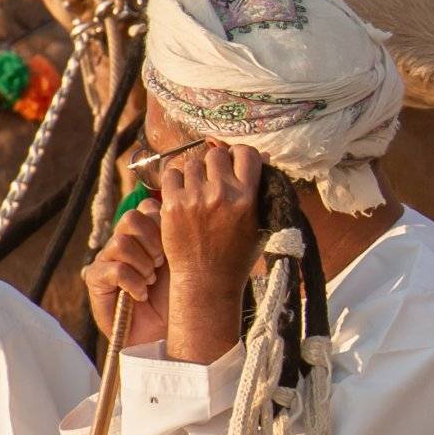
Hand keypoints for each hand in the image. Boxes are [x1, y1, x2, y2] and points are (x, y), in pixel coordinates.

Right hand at [85, 193, 167, 348]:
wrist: (167, 331)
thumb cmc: (178, 296)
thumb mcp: (183, 259)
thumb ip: (176, 233)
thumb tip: (174, 208)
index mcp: (145, 233)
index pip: (147, 206)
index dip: (161, 222)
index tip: (172, 245)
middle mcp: (124, 242)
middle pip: (131, 218)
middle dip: (152, 241)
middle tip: (162, 263)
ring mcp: (107, 259)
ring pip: (121, 242)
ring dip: (143, 264)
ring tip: (151, 281)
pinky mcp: (96, 280)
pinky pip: (113, 269)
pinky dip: (133, 283)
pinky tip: (141, 295)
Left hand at [156, 142, 267, 360]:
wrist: (206, 281)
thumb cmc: (236, 255)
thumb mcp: (259, 223)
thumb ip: (260, 191)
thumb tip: (263, 157)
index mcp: (246, 197)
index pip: (247, 153)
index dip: (240, 155)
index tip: (235, 163)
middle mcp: (221, 193)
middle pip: (216, 154)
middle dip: (215, 163)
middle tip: (213, 178)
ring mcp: (195, 198)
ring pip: (192, 163)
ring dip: (195, 172)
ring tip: (197, 189)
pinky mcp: (172, 205)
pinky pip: (171, 175)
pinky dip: (175, 181)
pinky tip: (181, 194)